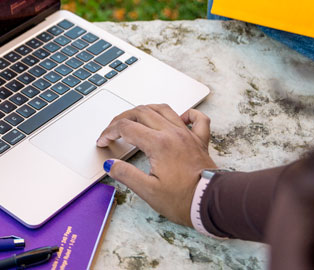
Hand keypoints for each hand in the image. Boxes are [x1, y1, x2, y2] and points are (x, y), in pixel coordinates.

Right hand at [96, 104, 215, 226]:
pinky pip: (197, 119)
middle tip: (113, 129)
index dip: (110, 132)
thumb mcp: (148, 191)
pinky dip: (186, 114)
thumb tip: (111, 164)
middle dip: (122, 118)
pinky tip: (179, 118)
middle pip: (141, 112)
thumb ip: (126, 174)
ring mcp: (187, 135)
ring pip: (164, 109)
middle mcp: (173, 134)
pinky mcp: (199, 142)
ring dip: (146, 110)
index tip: (103, 141)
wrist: (211, 204)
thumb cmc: (183, 200)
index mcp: (158, 144)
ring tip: (135, 118)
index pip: (126, 128)